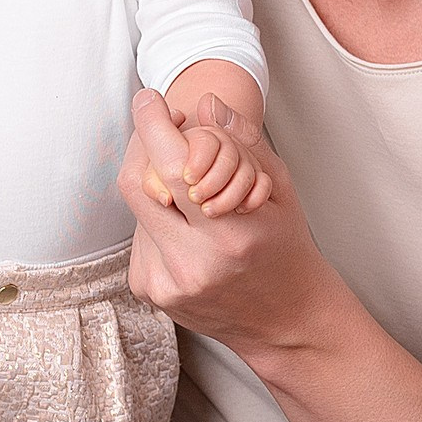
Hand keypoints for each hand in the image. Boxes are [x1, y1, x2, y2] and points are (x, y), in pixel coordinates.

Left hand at [118, 89, 341, 358]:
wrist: (283, 322)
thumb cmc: (284, 248)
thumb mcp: (279, 191)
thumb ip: (242, 143)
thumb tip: (206, 104)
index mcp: (229, 236)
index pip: (172, 168)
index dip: (154, 125)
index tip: (150, 99)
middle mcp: (191, 264)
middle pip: (137, 183)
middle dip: (144, 145)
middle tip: (163, 129)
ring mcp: (164, 283)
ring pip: (136, 208)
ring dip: (154, 185)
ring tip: (187, 189)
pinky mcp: (148, 291)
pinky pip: (139, 235)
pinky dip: (156, 217)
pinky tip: (183, 225)